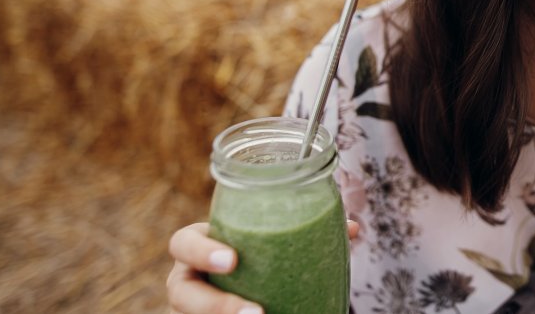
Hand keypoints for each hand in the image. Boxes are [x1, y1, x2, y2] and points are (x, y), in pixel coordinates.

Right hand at [167, 221, 359, 313]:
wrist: (254, 287)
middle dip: (214, 305)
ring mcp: (193, 307)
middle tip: (256, 313)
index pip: (183, 243)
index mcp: (202, 246)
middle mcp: (190, 279)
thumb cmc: (260, 257)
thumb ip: (306, 234)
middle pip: (181, 293)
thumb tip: (352, 229)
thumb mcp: (274, 244)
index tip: (233, 261)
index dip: (201, 251)